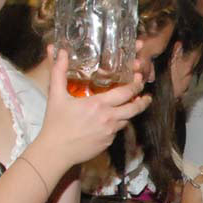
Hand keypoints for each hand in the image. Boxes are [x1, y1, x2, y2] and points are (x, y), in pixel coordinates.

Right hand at [35, 48, 150, 168]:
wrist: (56, 151)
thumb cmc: (55, 123)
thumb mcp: (56, 95)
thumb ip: (59, 71)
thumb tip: (59, 51)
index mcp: (99, 104)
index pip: (125, 93)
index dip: (136, 85)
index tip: (140, 80)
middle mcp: (109, 118)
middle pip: (134, 109)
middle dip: (143, 101)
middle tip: (147, 96)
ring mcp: (110, 132)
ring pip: (126, 120)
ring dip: (129, 113)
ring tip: (129, 107)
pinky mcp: (108, 143)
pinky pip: (116, 131)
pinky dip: (115, 124)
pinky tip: (109, 121)